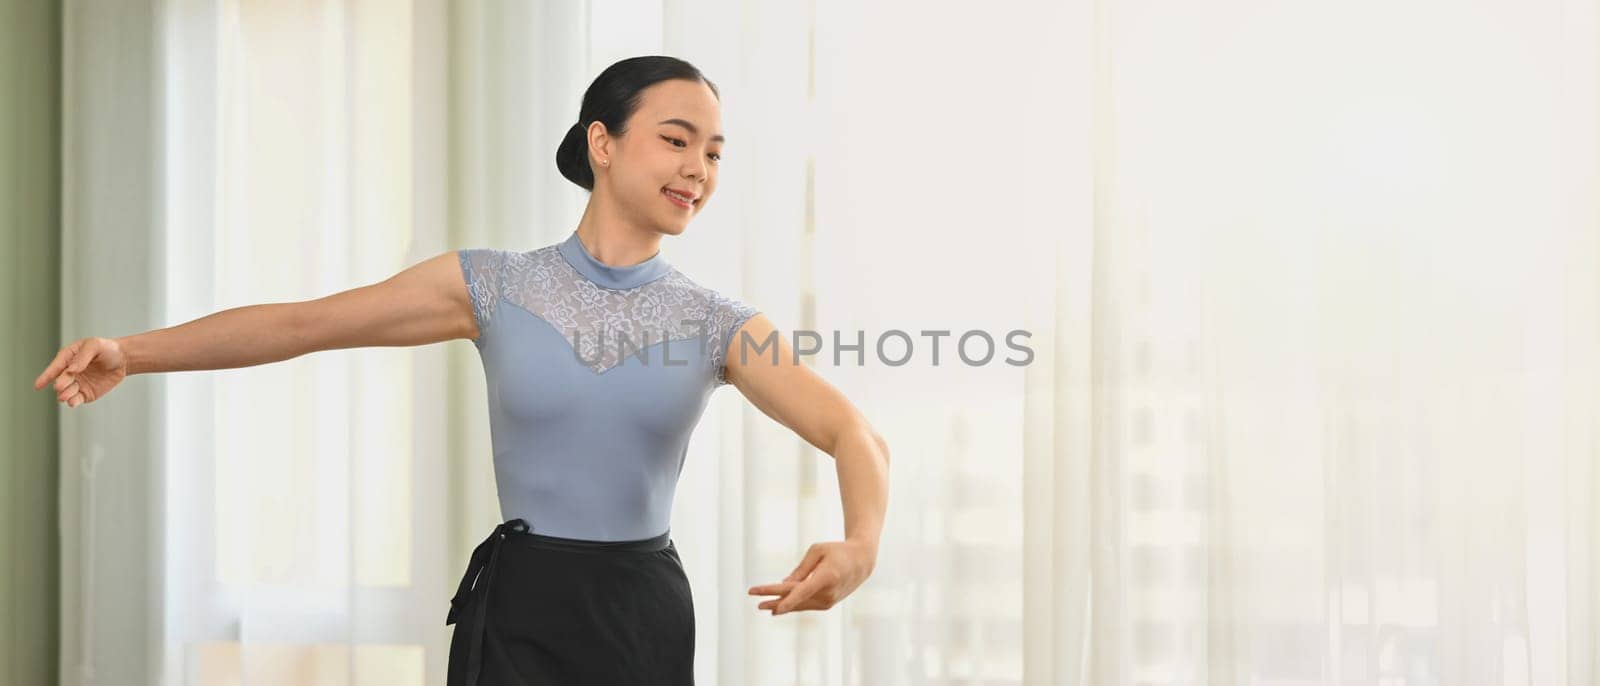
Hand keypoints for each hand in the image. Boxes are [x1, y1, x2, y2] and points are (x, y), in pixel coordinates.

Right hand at [33, 336, 128, 407]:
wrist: (123, 359)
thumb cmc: (106, 349)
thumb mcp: (94, 346)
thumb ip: (83, 357)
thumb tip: (71, 370)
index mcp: (68, 358)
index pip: (55, 367)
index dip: (46, 376)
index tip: (38, 385)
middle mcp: (69, 372)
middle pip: (60, 381)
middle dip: (59, 384)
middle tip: (61, 386)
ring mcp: (77, 384)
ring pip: (65, 392)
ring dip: (64, 395)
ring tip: (66, 397)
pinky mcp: (86, 393)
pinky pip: (76, 400)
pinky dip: (73, 402)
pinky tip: (72, 402)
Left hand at [748, 539, 876, 614]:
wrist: (861, 562)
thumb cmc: (837, 551)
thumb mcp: (817, 551)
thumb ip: (801, 569)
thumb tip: (784, 584)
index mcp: (826, 577)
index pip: (802, 592)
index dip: (787, 601)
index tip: (774, 608)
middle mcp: (827, 593)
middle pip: (796, 599)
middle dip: (775, 601)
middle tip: (757, 603)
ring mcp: (829, 601)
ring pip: (800, 604)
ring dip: (781, 605)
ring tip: (762, 605)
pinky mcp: (828, 604)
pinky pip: (806, 604)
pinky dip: (792, 605)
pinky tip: (778, 607)